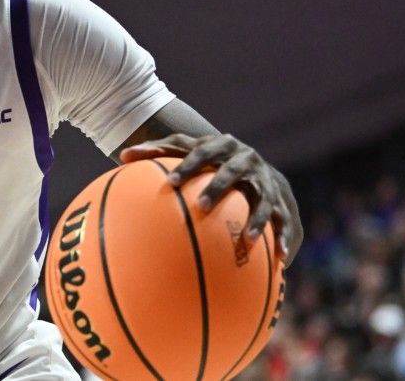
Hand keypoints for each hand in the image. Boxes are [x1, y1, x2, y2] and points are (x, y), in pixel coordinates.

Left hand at [119, 133, 302, 265]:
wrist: (253, 161)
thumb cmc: (207, 159)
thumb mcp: (186, 151)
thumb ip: (157, 152)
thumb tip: (121, 156)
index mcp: (222, 146)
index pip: (202, 152)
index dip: (188, 166)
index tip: (171, 183)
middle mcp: (247, 160)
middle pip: (232, 172)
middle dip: (218, 188)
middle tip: (201, 207)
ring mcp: (266, 180)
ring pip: (264, 198)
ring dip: (256, 218)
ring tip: (247, 239)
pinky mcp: (282, 200)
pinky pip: (284, 220)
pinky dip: (283, 237)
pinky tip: (281, 258)